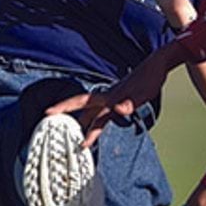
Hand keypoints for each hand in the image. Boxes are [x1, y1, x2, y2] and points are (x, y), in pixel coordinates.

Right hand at [46, 42, 184, 147]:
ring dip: (85, 125)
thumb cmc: (151, 77)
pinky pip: (105, 114)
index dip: (65, 108)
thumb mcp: (143, 92)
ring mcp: (114, 99)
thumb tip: (118, 109)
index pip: (84, 104)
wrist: (158, 65)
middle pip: (84, 108)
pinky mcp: (121, 100)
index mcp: (110, 97)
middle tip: (50, 121)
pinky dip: (99, 122)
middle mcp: (109, 97)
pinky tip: (97, 127)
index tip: (48, 112)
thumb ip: (130, 102)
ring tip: (79, 140)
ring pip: (94, 113)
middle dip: (67, 115)